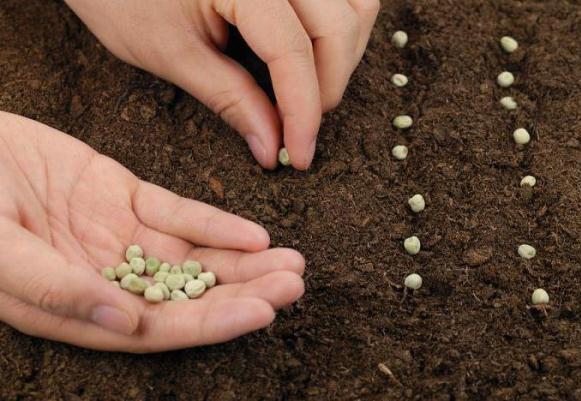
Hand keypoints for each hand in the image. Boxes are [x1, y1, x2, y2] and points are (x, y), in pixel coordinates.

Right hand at [0, 112, 304, 351]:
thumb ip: (57, 289)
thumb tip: (125, 322)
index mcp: (79, 310)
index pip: (158, 327)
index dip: (212, 322)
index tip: (262, 313)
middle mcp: (109, 279)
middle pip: (189, 295)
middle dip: (245, 291)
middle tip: (295, 283)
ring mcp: (120, 237)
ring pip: (195, 256)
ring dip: (244, 260)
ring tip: (292, 261)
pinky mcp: (125, 196)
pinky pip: (178, 212)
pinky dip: (215, 223)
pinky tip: (253, 233)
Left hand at [65, 0, 379, 169]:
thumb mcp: (170, 53)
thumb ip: (229, 98)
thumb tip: (271, 145)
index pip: (293, 52)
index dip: (303, 112)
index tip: (301, 155)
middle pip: (339, 26)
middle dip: (329, 86)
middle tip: (301, 127)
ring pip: (356, 4)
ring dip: (344, 53)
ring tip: (311, 88)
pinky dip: (341, 27)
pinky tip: (316, 51)